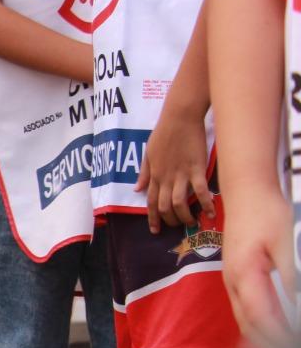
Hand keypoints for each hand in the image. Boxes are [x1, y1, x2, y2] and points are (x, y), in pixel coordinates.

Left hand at [138, 110, 212, 231]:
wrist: (179, 117)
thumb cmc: (163, 133)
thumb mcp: (147, 153)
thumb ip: (144, 173)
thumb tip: (137, 189)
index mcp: (154, 175)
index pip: (151, 202)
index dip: (153, 218)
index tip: (156, 230)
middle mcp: (165, 178)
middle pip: (165, 207)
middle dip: (170, 221)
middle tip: (178, 225)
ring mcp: (181, 174)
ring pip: (179, 203)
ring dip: (185, 216)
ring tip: (192, 222)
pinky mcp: (196, 168)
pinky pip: (200, 191)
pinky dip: (205, 204)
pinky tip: (211, 213)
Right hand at [221, 185, 296, 347]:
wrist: (245, 192)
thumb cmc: (265, 212)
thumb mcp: (284, 242)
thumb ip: (289, 275)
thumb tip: (296, 303)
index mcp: (245, 274)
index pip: (262, 316)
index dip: (278, 335)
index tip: (293, 345)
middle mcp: (233, 281)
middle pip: (248, 323)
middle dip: (269, 342)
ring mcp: (231, 279)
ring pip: (244, 317)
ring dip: (261, 334)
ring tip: (283, 344)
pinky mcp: (234, 275)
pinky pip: (244, 306)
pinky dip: (257, 320)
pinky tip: (273, 323)